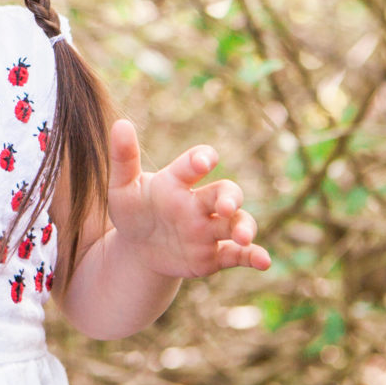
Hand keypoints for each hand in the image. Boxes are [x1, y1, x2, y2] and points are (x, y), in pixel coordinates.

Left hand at [105, 119, 270, 279]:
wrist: (137, 249)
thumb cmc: (132, 210)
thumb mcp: (122, 187)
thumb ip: (123, 157)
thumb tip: (121, 124)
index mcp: (177, 181)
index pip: (195, 163)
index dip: (201, 159)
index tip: (203, 162)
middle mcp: (199, 203)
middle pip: (226, 192)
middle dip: (229, 198)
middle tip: (225, 206)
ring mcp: (209, 229)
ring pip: (237, 222)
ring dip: (244, 227)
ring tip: (242, 237)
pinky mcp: (214, 255)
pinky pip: (238, 255)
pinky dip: (254, 256)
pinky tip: (263, 261)